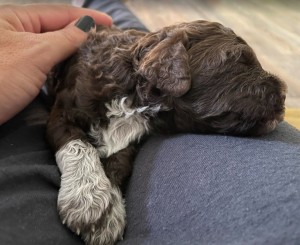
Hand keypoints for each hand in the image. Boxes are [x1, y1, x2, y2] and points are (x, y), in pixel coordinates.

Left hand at [0, 4, 111, 124]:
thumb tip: (86, 24)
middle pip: (56, 29)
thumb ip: (64, 38)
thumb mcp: (35, 54)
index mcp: (15, 18)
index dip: (86, 17)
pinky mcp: (19, 73)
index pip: (59, 13)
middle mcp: (16, 33)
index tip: (110, 24)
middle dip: (82, 33)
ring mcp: (18, 54)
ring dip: (74, 50)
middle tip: (106, 41)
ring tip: (96, 53)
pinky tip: (76, 68)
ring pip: (52, 48)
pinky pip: (47, 64)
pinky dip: (63, 65)